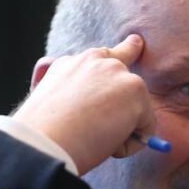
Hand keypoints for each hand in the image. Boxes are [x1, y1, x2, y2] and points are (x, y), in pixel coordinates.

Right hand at [13, 34, 155, 174]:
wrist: (43, 143)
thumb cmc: (44, 135)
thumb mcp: (53, 106)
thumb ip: (77, 98)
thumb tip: (107, 117)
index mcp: (72, 64)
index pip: (101, 55)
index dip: (122, 50)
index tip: (136, 42)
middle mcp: (96, 60)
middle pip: (128, 59)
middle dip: (131, 86)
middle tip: (132, 84)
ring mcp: (117, 72)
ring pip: (135, 107)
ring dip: (123, 128)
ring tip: (94, 139)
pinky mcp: (135, 90)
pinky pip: (145, 130)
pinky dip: (130, 145)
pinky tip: (106, 146)